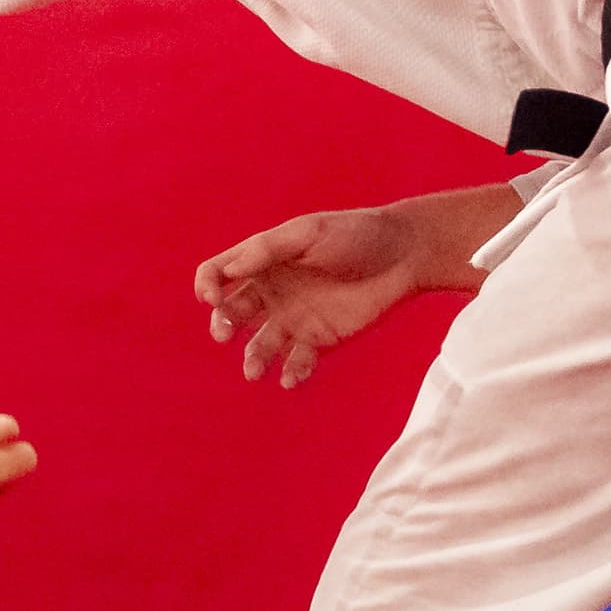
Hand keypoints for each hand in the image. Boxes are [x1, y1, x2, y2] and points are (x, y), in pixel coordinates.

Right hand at [194, 206, 424, 387]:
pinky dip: (290, 372)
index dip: (207, 286)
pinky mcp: (319, 338)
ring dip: (252, 357)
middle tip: (225, 334)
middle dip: (222, 324)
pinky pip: (295, 361)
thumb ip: (268, 249)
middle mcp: (272, 290)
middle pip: (232, 312)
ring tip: (255, 370)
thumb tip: (230, 269)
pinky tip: (291, 378)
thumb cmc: (355, 234)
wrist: (403, 256)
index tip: (212, 298)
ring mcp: (294, 316)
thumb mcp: (309, 232)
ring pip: (259, 344)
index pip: (219, 273)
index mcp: (263, 259)